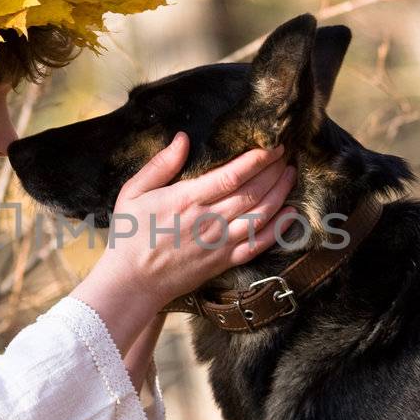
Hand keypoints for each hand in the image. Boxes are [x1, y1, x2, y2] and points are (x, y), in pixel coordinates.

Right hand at [99, 132, 298, 306]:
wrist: (132, 282)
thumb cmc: (129, 235)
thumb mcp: (133, 192)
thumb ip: (160, 165)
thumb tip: (182, 138)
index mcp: (187, 199)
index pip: (232, 175)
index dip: (257, 159)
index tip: (272, 146)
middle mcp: (208, 220)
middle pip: (253, 192)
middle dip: (274, 171)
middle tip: (286, 156)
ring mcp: (219, 243)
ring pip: (261, 216)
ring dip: (280, 194)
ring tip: (290, 176)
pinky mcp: (224, 262)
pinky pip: (259, 245)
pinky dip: (278, 229)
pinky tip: (290, 214)